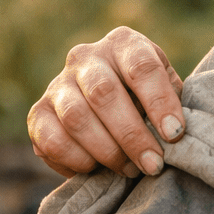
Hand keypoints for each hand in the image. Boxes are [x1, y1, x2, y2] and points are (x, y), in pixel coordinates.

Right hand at [26, 27, 184, 178]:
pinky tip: (96, 169)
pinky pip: (52, 140)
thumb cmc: (146, 99)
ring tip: (130, 170)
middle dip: (132, 135)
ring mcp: (57, 84)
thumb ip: (174, 104)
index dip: (160, 101)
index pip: (142, 67)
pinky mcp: (38, 113)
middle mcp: (85, 57)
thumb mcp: (166, 90)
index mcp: (123, 44)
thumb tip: (175, 134)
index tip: (174, 134)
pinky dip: (76, 160)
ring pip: (76, 118)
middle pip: (104, 93)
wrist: (106, 107)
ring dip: (107, 151)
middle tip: (153, 164)